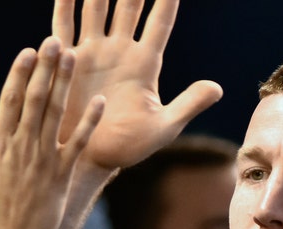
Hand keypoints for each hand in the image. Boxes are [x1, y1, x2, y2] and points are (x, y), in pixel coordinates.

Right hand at [0, 37, 104, 228]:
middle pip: (36, 97)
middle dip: (45, 67)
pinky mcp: (62, 174)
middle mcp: (22, 145)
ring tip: (72, 57)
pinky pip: (80, 142)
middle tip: (54, 41)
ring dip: (64, 83)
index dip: (20, 72)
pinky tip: (100, 101)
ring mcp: (44, 158)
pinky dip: (90, 121)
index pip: (10, 98)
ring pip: (56, 112)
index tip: (28, 51)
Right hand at [51, 0, 221, 169]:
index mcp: (145, 64)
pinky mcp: (68, 60)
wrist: (90, 159)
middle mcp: (119, 52)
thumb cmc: (129, 148)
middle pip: (129, 6)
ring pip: (96, 8)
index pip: (160, 23)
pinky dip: (65, 5)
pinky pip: (65, 26)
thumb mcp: (163, 127)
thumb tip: (217, 88)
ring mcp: (93, 52)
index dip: (167, 1)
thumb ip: (188, 104)